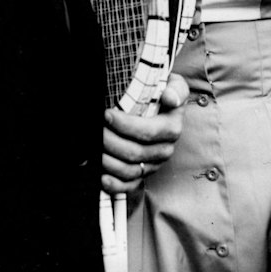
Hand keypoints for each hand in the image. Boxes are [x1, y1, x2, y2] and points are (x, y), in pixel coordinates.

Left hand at [101, 72, 188, 194]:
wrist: (162, 106)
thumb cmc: (164, 94)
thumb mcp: (176, 85)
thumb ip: (176, 89)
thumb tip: (169, 98)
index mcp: (172, 128)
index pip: (148, 132)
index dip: (125, 125)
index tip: (107, 114)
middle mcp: (165, 149)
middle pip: (134, 152)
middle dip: (110, 141)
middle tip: (96, 129)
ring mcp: (153, 164)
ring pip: (129, 170)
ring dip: (108, 161)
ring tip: (94, 146)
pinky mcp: (143, 174)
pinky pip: (129, 186)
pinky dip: (115, 185)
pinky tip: (102, 178)